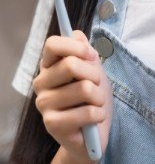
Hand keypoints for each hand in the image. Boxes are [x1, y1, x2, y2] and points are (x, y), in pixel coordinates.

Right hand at [33, 30, 112, 162]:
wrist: (92, 131)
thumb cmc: (92, 96)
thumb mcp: (93, 68)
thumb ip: (85, 50)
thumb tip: (77, 35)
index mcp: (49, 66)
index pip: (52, 44)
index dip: (75, 46)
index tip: (90, 54)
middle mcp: (41, 83)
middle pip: (71, 64)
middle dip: (95, 73)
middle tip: (97, 83)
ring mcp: (44, 104)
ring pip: (83, 88)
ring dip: (99, 96)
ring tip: (96, 103)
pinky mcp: (52, 125)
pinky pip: (87, 111)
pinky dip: (99, 114)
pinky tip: (95, 118)